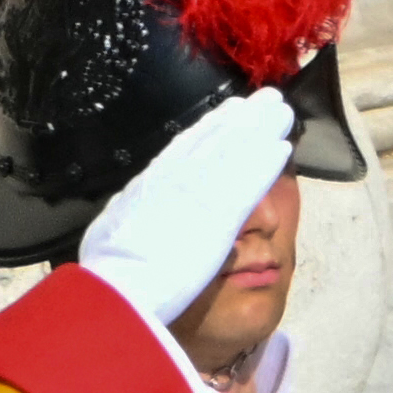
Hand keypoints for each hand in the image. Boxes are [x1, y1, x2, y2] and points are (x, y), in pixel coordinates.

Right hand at [75, 83, 306, 354]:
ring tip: (282, 113)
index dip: (209, 127)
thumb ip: (130, 212)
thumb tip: (131, 203)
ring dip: (261, 131)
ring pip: (234, 153)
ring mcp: (195, 195)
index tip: (228, 110)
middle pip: (214, 141)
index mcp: (145, 187)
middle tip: (266, 99)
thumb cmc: (110, 275)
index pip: (182, 149)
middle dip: (242, 119)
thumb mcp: (112, 231)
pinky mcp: (218, 215)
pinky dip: (265, 164)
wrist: (117, 293)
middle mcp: (171, 181)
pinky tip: (282, 149)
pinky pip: (248, 182)